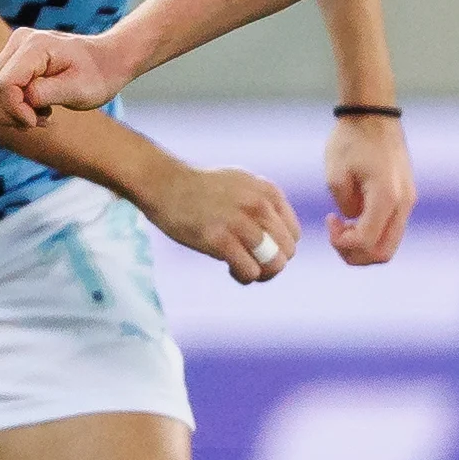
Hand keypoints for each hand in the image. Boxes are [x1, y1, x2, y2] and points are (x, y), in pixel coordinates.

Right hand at [0, 27, 128, 126]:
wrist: (109, 60)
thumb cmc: (99, 75)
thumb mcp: (79, 90)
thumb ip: (46, 93)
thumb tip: (22, 98)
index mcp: (36, 46)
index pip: (4, 84)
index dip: (15, 109)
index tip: (38, 121)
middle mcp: (19, 41)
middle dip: (10, 113)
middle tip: (40, 121)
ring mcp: (14, 48)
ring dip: (11, 111)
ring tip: (42, 115)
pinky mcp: (14, 59)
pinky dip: (13, 105)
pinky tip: (38, 108)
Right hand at [143, 164, 303, 284]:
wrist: (165, 183)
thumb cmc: (202, 189)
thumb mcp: (244, 185)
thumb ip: (265, 205)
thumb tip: (283, 237)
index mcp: (268, 192)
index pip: (293, 234)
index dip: (279, 249)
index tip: (260, 250)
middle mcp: (259, 205)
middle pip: (287, 252)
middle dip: (272, 264)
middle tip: (251, 264)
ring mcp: (239, 222)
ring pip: (273, 264)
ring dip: (259, 273)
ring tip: (241, 267)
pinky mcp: (219, 239)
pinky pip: (249, 271)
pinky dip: (244, 276)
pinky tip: (230, 268)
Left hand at [322, 113, 414, 265]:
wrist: (373, 114)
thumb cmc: (351, 140)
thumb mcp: (335, 175)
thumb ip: (344, 207)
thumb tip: (354, 221)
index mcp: (386, 197)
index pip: (366, 242)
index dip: (342, 242)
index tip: (329, 220)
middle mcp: (403, 203)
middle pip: (383, 253)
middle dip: (355, 254)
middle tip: (336, 235)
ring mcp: (408, 202)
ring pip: (389, 245)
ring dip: (364, 245)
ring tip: (344, 225)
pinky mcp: (405, 198)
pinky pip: (391, 229)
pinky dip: (372, 233)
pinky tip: (354, 216)